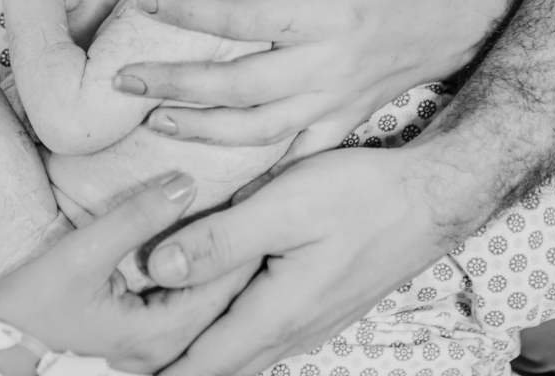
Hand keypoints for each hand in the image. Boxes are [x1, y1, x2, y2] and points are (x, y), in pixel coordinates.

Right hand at [0, 174, 256, 373]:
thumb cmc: (27, 305)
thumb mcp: (80, 254)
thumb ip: (135, 218)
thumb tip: (186, 183)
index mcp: (159, 335)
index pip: (225, 282)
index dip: (246, 236)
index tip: (264, 193)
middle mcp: (167, 350)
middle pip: (226, 294)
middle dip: (244, 246)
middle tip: (263, 195)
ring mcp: (157, 350)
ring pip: (211, 299)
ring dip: (225, 259)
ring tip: (244, 210)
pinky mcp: (146, 340)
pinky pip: (192, 303)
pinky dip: (204, 272)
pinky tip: (210, 239)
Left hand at [115, 0, 520, 146]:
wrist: (454, 27)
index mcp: (329, 17)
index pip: (246, 17)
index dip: (192, 11)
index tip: (145, 1)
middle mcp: (326, 68)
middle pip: (239, 84)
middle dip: (176, 84)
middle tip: (122, 81)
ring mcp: (332, 105)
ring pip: (256, 130)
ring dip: (200, 130)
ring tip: (152, 123)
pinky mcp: (338, 127)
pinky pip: (288, 156)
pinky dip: (248, 169)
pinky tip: (206, 166)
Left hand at [145, 149, 447, 375]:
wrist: (432, 199)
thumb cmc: (360, 195)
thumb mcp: (283, 206)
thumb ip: (220, 240)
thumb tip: (159, 267)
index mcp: (278, 312)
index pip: (205, 363)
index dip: (162, 373)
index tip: (122, 369)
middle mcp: (295, 330)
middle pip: (224, 368)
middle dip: (177, 369)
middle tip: (129, 362)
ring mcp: (312, 323)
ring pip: (246, 355)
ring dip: (206, 356)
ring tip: (162, 349)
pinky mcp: (320, 307)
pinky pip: (266, 338)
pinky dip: (232, 339)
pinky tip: (216, 319)